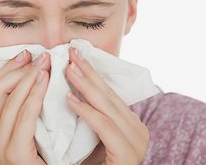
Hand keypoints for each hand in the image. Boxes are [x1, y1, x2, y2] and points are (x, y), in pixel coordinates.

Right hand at [0, 49, 50, 164]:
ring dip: (29, 77)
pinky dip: (35, 95)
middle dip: (19, 69)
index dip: (9, 67)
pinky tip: (46, 81)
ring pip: (10, 99)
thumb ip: (17, 107)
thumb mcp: (27, 127)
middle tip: (41, 56)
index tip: (28, 53)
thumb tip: (3, 82)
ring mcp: (0, 146)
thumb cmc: (44, 155)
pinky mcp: (15, 154)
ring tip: (46, 63)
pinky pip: (24, 116)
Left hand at [65, 47, 149, 164]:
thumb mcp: (92, 136)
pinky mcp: (127, 157)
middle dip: (88, 72)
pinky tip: (70, 100)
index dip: (92, 73)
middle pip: (109, 95)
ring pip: (108, 108)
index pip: (109, 93)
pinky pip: (106, 129)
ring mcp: (136, 144)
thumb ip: (90, 116)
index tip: (74, 55)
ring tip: (68, 69)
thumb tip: (71, 89)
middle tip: (70, 52)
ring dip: (86, 86)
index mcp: (129, 124)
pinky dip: (88, 113)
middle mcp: (137, 131)